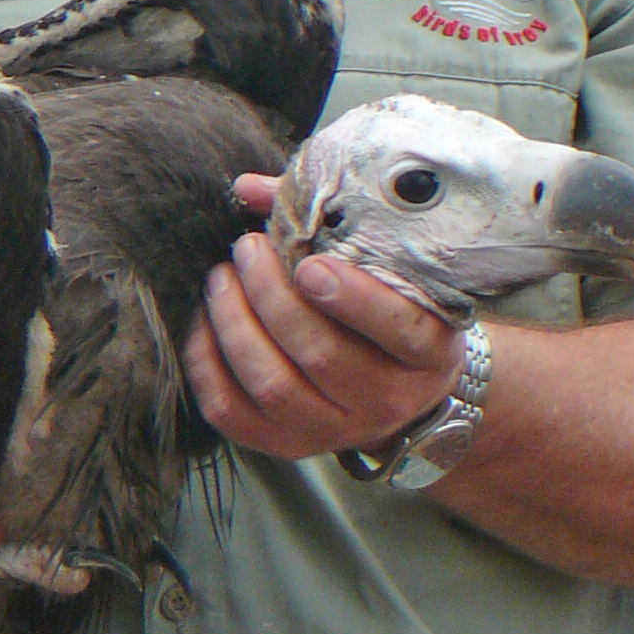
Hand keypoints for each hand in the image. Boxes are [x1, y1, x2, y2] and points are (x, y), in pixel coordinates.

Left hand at [184, 176, 462, 461]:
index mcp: (426, 352)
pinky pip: (233, 413)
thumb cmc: (386, 311)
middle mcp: (386, 401)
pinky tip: (207, 323)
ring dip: (235, 323)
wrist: (397, 391)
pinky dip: (208, 364)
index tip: (311, 264)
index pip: (401, 329)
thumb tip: (249, 188)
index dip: (354, 298)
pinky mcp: (288, 445)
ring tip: (222, 279)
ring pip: (273, 384)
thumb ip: (326, 221)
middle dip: (271, 295)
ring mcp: (335, 430)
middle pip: (321, 354)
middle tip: (247, 250)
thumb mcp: (386, 268)